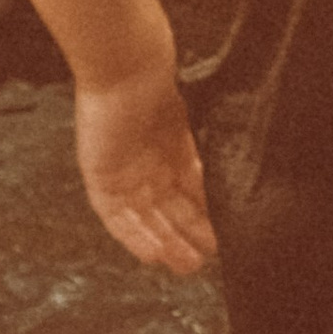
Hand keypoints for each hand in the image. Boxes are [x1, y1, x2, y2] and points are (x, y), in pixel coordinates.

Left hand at [74, 65, 216, 276]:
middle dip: (185, 237)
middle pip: (166, 210)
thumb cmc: (158, 81)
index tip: (220, 238)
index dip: (201, 216)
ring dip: (164, 243)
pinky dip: (134, 236)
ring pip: (145, 218)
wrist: (126, 68)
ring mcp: (122, 174)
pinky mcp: (100, 178)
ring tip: (186, 265)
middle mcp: (145, 167)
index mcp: (169, 150)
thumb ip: (201, 155)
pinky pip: (116, 216)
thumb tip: (232, 181)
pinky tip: (153, 255)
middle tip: (205, 262)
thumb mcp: (188, 125)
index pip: (187, 192)